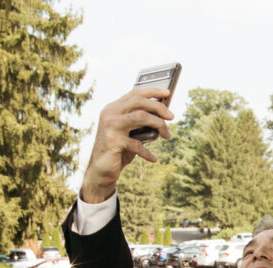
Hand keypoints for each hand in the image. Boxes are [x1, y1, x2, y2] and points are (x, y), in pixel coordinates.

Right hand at [80, 88, 173, 202]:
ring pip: (141, 116)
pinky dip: (148, 152)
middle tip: (171, 116)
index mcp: (113, 108)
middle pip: (138, 101)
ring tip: (166, 135)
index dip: (152, 91)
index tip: (167, 92)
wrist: (100, 171)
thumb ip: (140, 123)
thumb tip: (163, 116)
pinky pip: (137, 144)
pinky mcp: (113, 141)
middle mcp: (109, 113)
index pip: (134, 93)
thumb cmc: (118, 151)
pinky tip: (154, 158)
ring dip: (158, 125)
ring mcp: (110, 126)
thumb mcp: (130, 134)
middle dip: (158, 107)